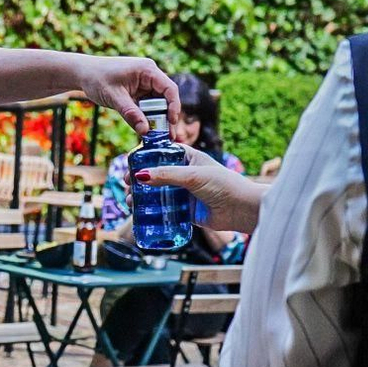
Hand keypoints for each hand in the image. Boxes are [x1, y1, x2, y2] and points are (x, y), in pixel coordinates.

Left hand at [77, 56, 177, 134]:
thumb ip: (130, 113)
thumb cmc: (97, 78)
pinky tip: (147, 129)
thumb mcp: (114, 97)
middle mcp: (149, 75)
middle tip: (168, 137)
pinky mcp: (138, 90)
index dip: (174, 106)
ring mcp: (144, 83)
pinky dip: (147, 116)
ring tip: (160, 137)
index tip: (172, 123)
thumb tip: (145, 131)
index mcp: (147, 70)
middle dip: (167, 117)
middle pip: (165, 98)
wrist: (82, 73)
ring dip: (157, 119)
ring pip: (157, 103)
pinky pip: (147, 105)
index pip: (169, 89)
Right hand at [135, 147, 266, 235]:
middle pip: (155, 174)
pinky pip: (165, 209)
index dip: (144, 157)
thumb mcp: (192, 175)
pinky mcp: (185, 210)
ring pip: (157, 192)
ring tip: (130, 201)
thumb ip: (166, 175)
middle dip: (138, 179)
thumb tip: (139, 176)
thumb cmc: (223, 185)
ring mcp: (184, 192)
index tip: (129, 164)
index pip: (161, 153)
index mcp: (188, 158)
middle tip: (126, 185)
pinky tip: (140, 213)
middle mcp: (184, 174)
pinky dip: (152, 211)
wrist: (241, 209)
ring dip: (142, 196)